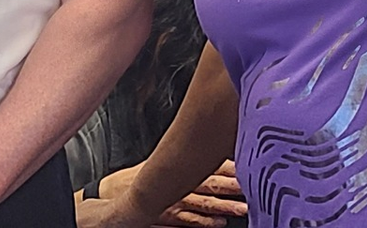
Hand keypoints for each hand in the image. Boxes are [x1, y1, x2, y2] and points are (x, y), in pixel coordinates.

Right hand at [75, 161, 246, 227]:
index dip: (229, 162)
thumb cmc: (139, 177)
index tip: (249, 161)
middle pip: (210, 181)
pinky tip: (219, 224)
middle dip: (232, 183)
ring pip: (203, 203)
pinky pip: (188, 221)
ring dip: (224, 206)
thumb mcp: (160, 159)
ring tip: (243, 208)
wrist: (112, 193)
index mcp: (177, 164)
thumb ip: (182, 154)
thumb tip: (210, 145)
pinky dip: (204, 223)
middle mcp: (177, 182)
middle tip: (253, 184)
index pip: (207, 161)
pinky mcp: (166, 216)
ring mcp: (172, 200)